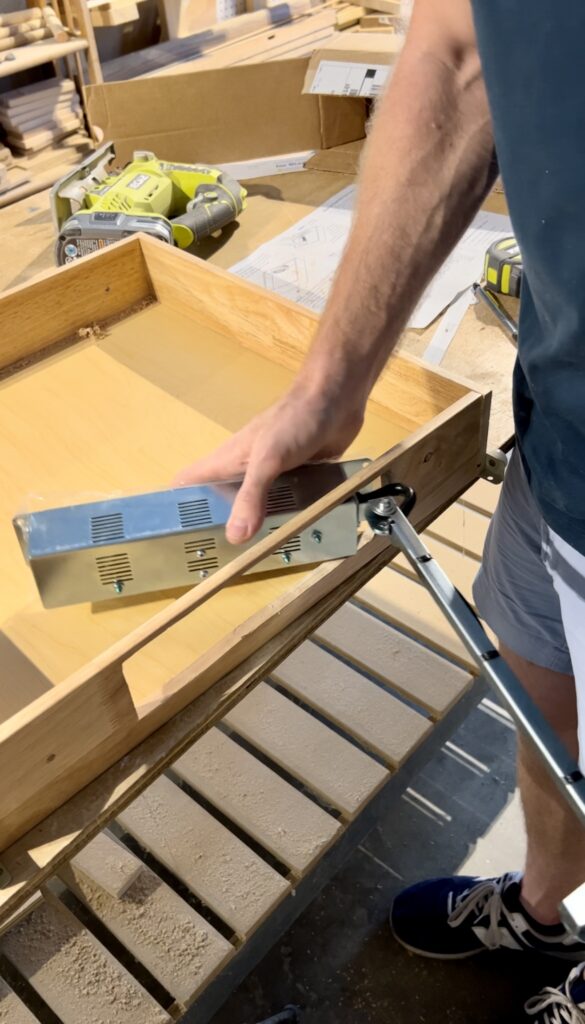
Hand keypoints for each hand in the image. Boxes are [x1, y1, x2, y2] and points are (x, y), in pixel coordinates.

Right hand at [174, 383, 364, 543]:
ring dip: (256, 526)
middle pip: (221, 500)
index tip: (174, 533)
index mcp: (227, 460)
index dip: (175, 503)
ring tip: (255, 558)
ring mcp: (273, 474)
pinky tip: (294, 536)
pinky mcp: (299, 477)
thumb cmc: (293, 421)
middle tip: (219, 559)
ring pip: (256, 505)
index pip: (188, 480)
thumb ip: (251, 497)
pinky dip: (287, 517)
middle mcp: (245, 469)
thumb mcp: (267, 459)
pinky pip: (287, 503)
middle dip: (218, 525)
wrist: (336, 397)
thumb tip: (234, 537)